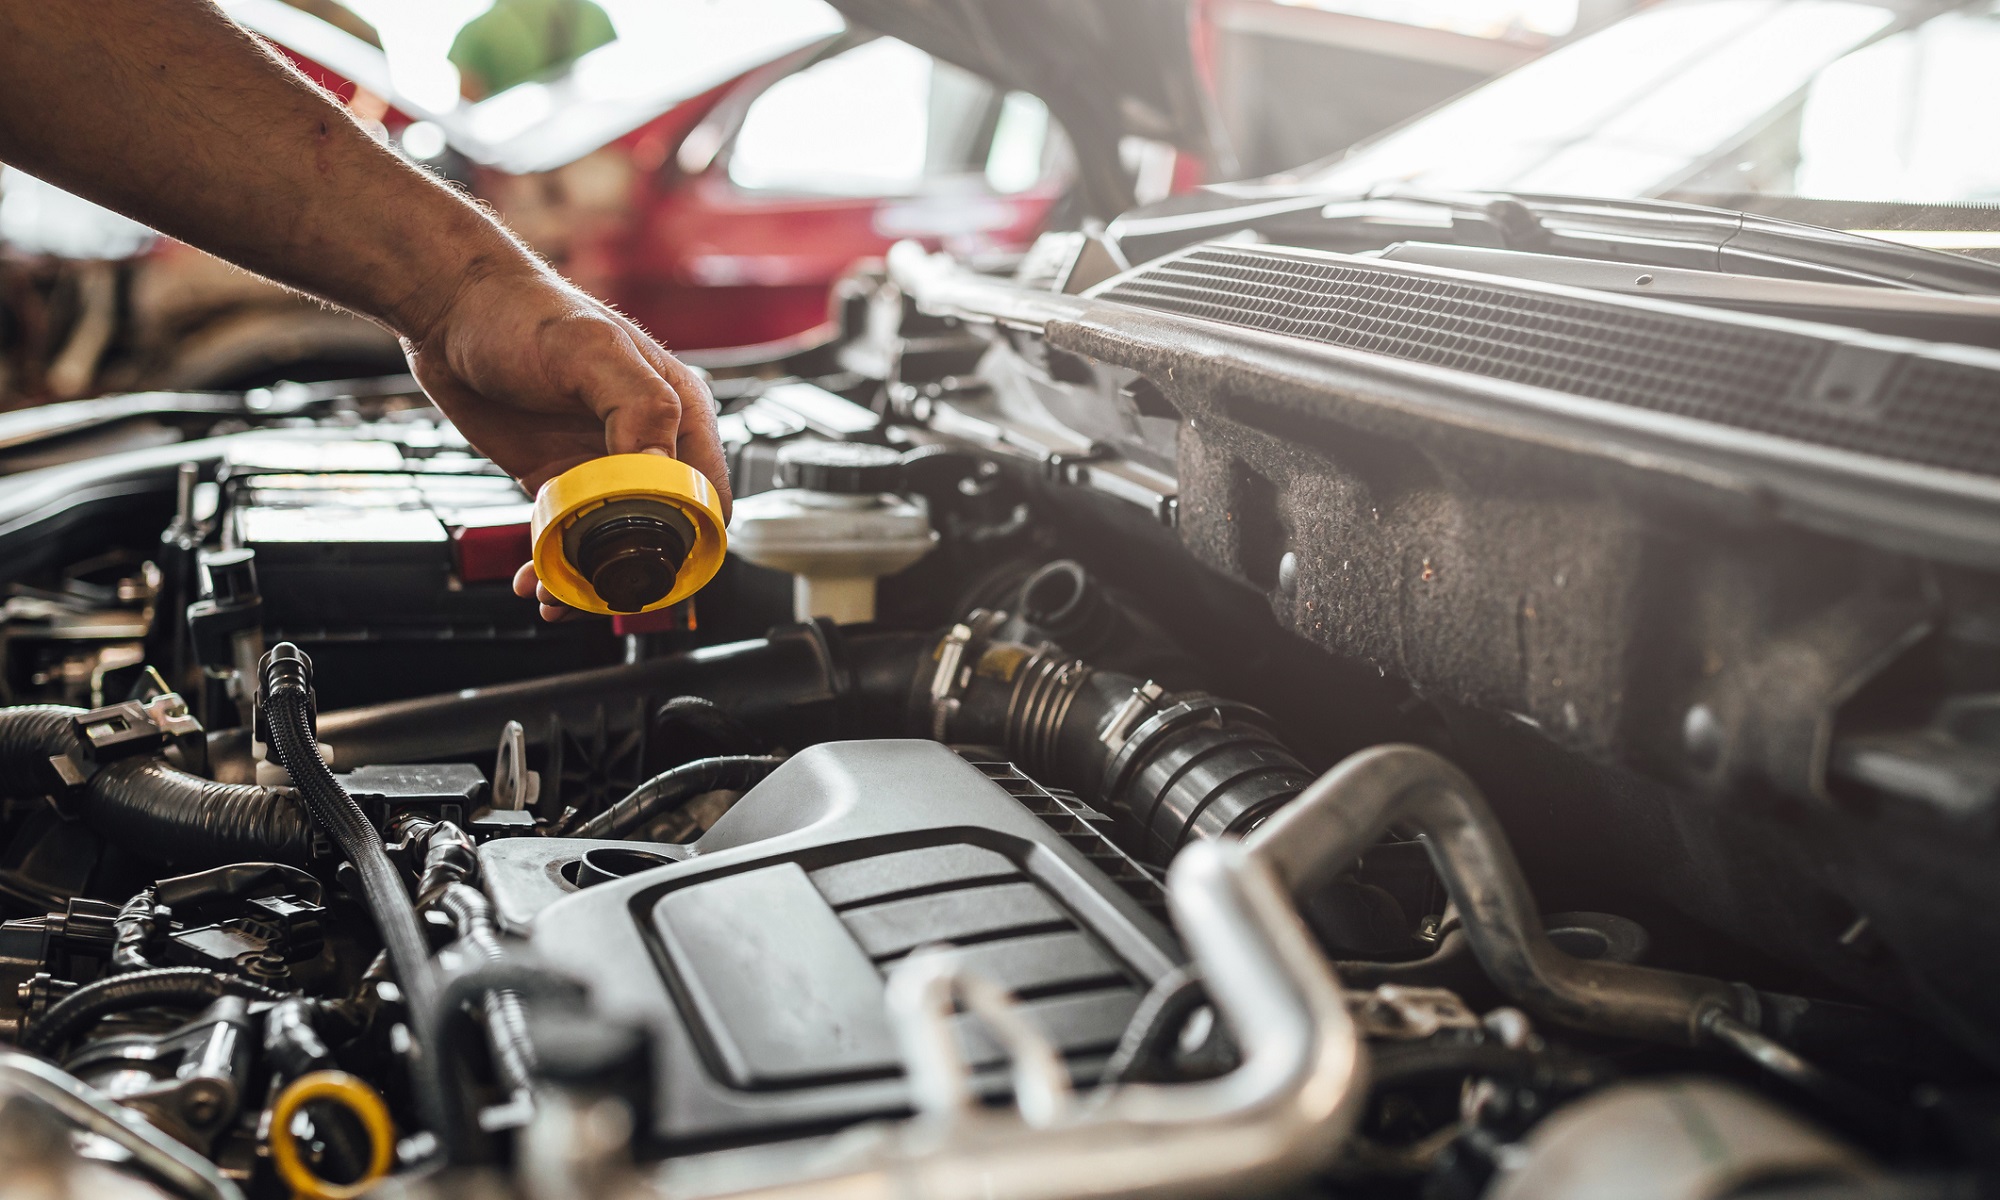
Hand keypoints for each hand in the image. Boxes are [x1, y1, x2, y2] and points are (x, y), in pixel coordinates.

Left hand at [399, 264, 730, 620]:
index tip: (652, 562)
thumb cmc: (523, 312)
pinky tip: (535, 578)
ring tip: (555, 594)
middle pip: (665, 530)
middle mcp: (649, 441)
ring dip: (590, 578)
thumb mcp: (588, 351)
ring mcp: (602, 464)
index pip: (709, 493)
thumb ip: (638, 405)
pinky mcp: (561, 478)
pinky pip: (573, 536)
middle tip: (596, 590)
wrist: (450, 310)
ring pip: (617, 543)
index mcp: (678, 409)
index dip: (691, 536)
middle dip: (636, 571)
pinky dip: (558, 566)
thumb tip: (662, 472)